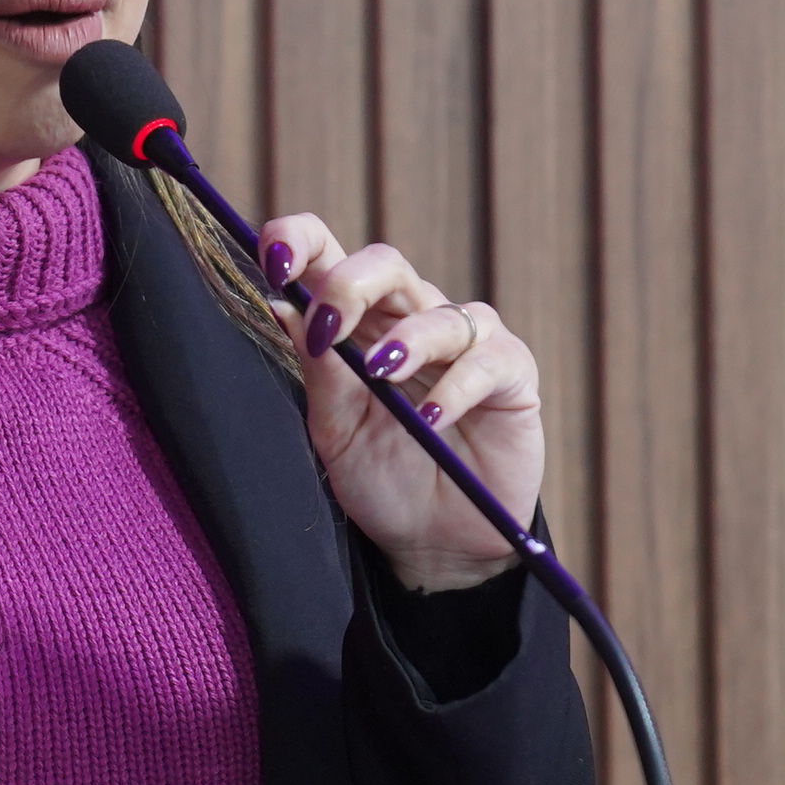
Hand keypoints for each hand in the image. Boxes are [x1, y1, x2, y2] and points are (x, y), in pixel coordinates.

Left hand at [257, 217, 542, 592]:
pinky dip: (454, 388)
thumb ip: (318, 371)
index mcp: (358, 322)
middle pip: (385, 264)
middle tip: (328, 327)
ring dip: (407, 339)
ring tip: (383, 375)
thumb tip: (282, 305)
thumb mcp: (335, 429)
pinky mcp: (511, 373)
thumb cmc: (380, 479)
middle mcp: (411, 319)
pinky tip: (431, 421)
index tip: (273, 262)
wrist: (436, 542)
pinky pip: (486, 360)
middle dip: (351, 284)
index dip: (299, 242)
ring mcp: (464, 343)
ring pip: (439, 311)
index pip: (327, 254)